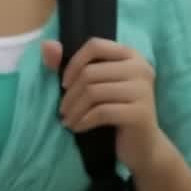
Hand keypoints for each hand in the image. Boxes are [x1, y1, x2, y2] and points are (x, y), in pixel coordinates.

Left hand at [43, 38, 168, 174]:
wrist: (143, 145)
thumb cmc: (115, 110)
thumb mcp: (95, 85)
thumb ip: (71, 64)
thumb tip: (47, 45)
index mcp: (130, 55)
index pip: (95, 46)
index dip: (74, 63)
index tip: (65, 84)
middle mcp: (140, 68)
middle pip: (90, 72)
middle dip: (70, 94)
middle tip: (63, 110)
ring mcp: (143, 90)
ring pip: (93, 92)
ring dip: (74, 109)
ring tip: (67, 120)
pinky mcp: (140, 113)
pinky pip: (101, 112)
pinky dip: (83, 121)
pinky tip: (77, 128)